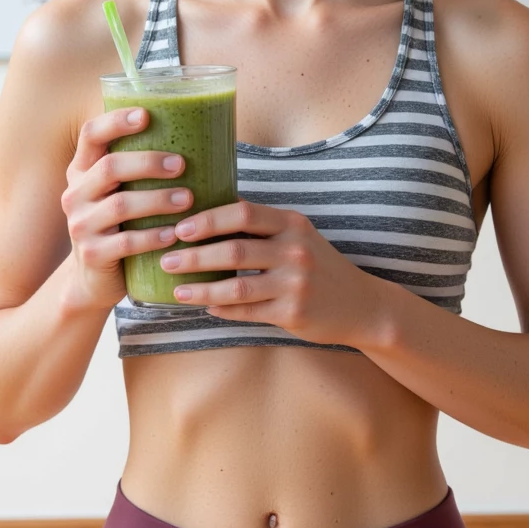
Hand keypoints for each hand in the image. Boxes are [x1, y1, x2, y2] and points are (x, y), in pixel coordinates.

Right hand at [60, 108, 193, 309]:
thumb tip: (200, 137)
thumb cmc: (120, 226)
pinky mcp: (92, 254)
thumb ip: (140, 171)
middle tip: (181, 164)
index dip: (116, 122)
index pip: (92, 135)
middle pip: (110, 167)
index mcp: (82, 170)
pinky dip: (154, 237)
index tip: (146, 115)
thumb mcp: (120, 193)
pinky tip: (175, 234)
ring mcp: (80, 225)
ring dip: (158, 200)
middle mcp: (75, 193)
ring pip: (121, 205)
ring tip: (188, 200)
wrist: (94, 279)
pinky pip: (126, 242)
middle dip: (148, 163)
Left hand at [159, 200, 378, 345]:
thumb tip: (206, 216)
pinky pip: (247, 311)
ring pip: (236, 286)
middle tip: (167, 260)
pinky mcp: (293, 313)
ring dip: (200, 288)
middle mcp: (295, 251)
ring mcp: (295, 284)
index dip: (208, 220)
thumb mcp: (298, 236)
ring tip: (177, 290)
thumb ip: (261, 227)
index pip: (243, 213)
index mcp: (293, 224)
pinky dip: (221, 309)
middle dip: (194, 256)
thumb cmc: (319, 267)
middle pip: (234, 250)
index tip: (180, 228)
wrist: (361, 305)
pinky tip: (205, 306)